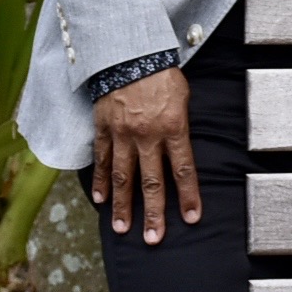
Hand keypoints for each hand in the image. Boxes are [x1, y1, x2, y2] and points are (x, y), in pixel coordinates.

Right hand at [92, 67, 200, 244]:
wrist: (129, 52)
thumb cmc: (162, 74)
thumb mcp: (184, 98)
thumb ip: (181, 127)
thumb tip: (180, 150)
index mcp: (174, 128)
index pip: (184, 170)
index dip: (189, 196)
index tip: (193, 218)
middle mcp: (148, 136)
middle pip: (152, 182)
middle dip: (154, 213)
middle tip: (154, 239)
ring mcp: (123, 134)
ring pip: (123, 177)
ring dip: (122, 205)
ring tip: (122, 228)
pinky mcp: (103, 129)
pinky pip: (101, 159)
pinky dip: (100, 180)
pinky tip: (99, 199)